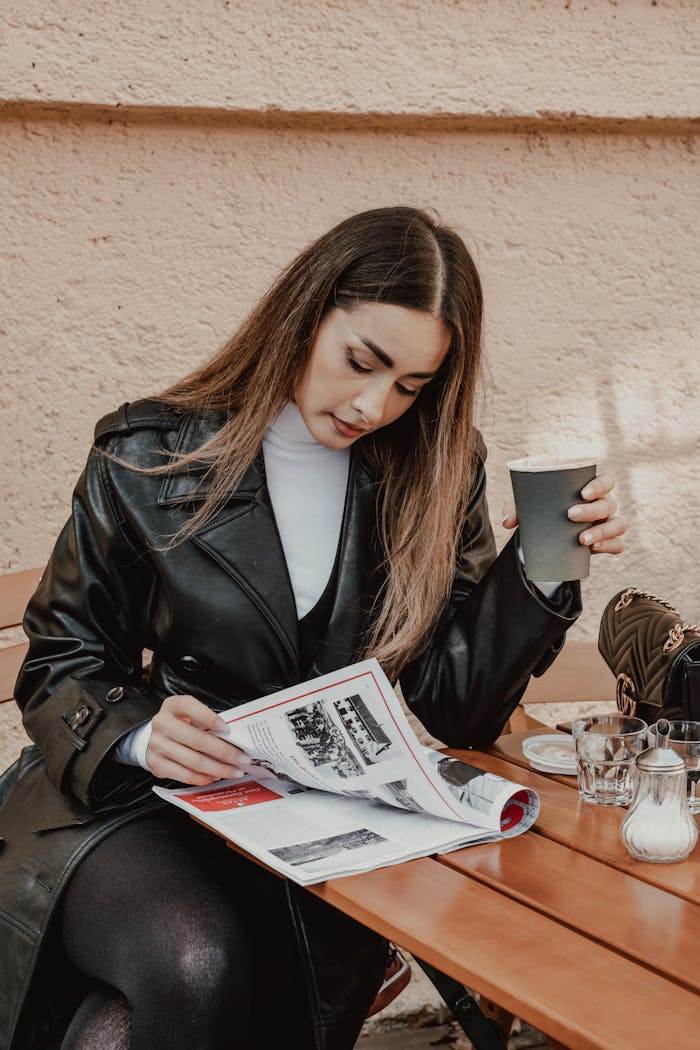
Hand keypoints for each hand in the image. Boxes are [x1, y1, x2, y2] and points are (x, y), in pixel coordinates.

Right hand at [147, 694, 245, 785]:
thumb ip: (207, 721)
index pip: (189, 707)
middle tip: (242, 759)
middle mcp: (162, 724)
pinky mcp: (156, 764)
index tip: (227, 729)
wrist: (156, 738)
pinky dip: (204, 778)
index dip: (209, 718)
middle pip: (196, 739)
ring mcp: (157, 745)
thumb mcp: (191, 715)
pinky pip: (185, 775)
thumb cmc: (181, 724)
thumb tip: (235, 738)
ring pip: (193, 761)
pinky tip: (216, 776)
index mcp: (173, 706)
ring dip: (218, 768)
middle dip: (224, 751)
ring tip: (234, 771)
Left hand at [502, 472, 626, 555]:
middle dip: (591, 510)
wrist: (551, 532)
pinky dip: (610, 546)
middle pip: (608, 504)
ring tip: (582, 540)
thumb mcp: (529, 506)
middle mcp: (605, 504)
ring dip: (603, 531)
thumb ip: (516, 509)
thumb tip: (507, 522)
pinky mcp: (608, 542)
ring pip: (617, 525)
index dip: (600, 485)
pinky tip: (595, 549)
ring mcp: (608, 523)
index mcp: (592, 489)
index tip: (583, 493)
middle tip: (570, 515)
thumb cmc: (545, 509)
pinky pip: (618, 545)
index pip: (606, 481)